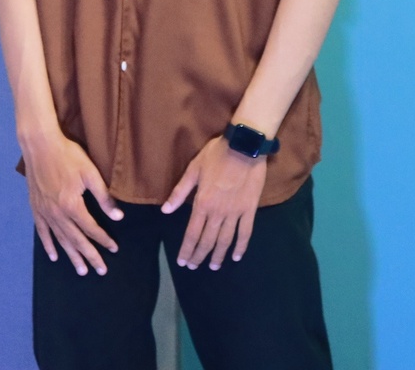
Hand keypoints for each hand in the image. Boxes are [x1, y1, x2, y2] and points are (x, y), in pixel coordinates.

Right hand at [23, 130, 122, 276]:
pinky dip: (48, 245)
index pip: (91, 228)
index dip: (103, 239)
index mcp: (72, 206)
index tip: (114, 248)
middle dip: (90, 256)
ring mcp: (45, 213)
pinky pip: (42, 232)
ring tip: (81, 271)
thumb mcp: (90, 173)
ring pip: (60, 240)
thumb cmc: (68, 156)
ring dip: (72, 256)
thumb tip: (118, 217)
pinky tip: (54, 256)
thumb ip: (103, 196)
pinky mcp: (36, 208)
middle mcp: (58, 214)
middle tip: (101, 271)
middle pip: (76, 240)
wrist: (40, 145)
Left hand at [161, 135, 266, 270]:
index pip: (192, 233)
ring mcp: (235, 213)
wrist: (244, 147)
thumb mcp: (194, 169)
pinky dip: (241, 246)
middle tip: (194, 266)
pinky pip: (245, 232)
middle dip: (199, 255)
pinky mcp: (250, 210)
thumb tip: (165, 210)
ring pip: (225, 240)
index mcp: (203, 203)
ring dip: (218, 255)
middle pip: (207, 240)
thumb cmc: (216, 155)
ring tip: (213, 266)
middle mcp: (218, 213)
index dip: (187, 249)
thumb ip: (179, 192)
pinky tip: (236, 256)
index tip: (183, 262)